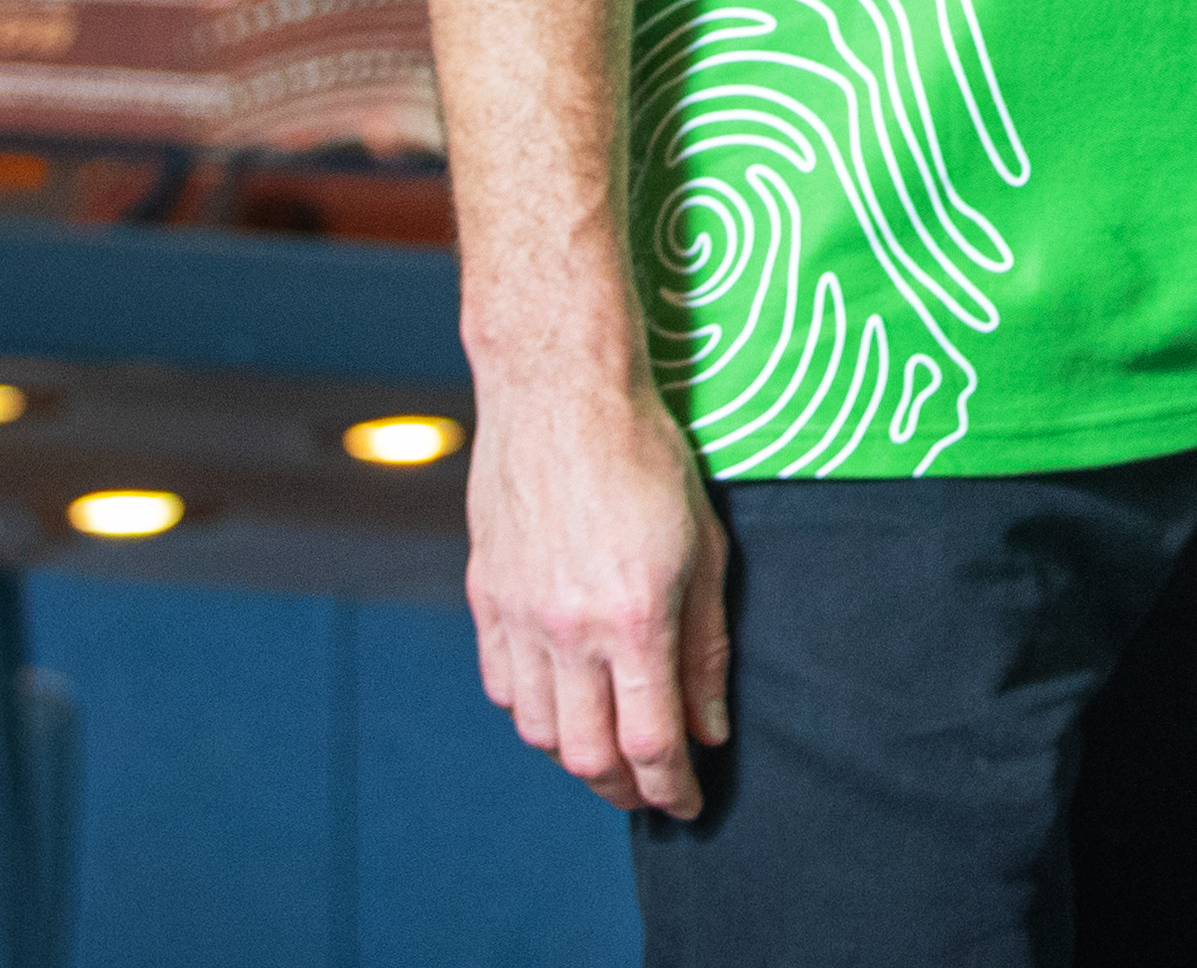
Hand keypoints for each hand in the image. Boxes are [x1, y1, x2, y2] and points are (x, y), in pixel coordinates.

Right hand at [464, 367, 731, 818]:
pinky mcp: (486, 597)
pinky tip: (564, 701)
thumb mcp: (703, 544)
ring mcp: (519, 616)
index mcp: (633, 616)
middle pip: (589, 756)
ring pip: (541, 731)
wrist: (561, 390)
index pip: (652, 741)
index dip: (674, 788)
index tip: (690, 806)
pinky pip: (504, 687)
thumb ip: (706, 643)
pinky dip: (535, 712)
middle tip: (652, 791)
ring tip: (611, 750)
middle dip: (626, 789)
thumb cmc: (645, 454)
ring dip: (579, 756)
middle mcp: (568, 629)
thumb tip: (710, 727)